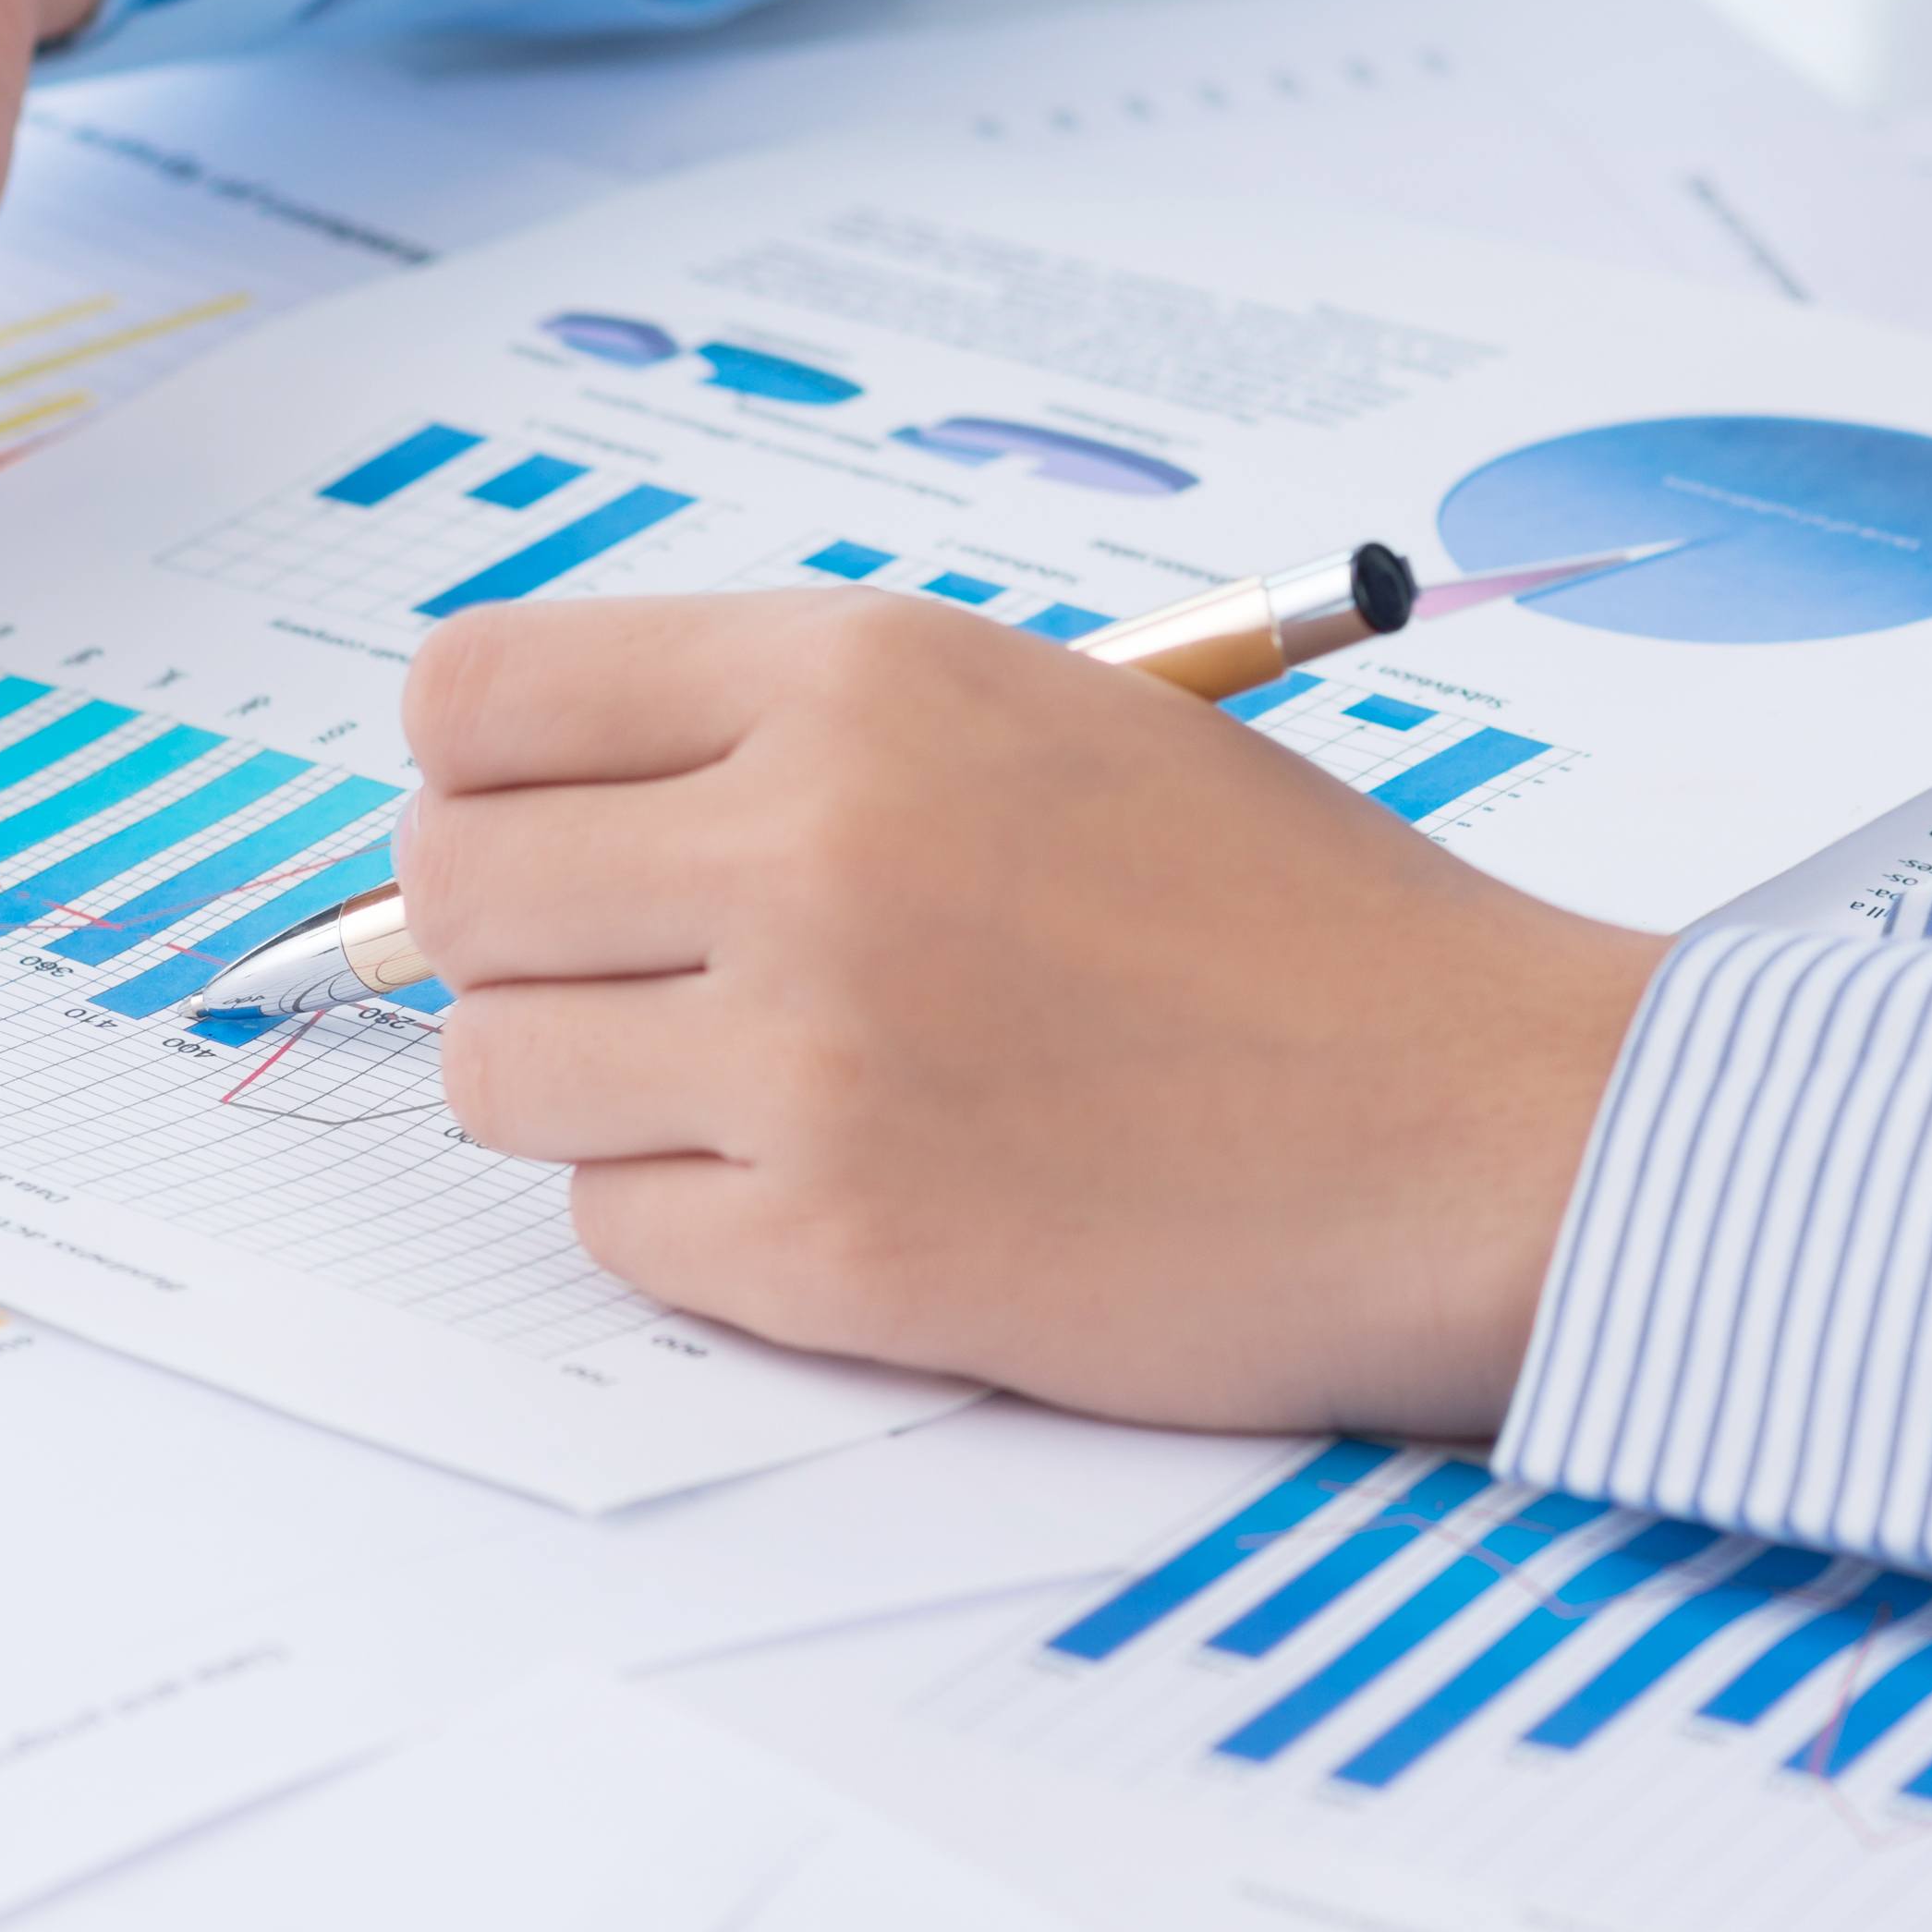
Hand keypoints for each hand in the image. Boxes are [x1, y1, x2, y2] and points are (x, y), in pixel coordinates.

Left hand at [400, 592, 1665, 1427]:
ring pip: (502, 1074)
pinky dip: (696, 1222)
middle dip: (513, 942)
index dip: (479, 775)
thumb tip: (542, 803)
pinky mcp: (835, 1252)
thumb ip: (800, 733)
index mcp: (859, 679)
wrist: (1480, 1126)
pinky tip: (845, 1187)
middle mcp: (809, 844)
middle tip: (633, 978)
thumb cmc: (1291, 927)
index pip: (475, 698)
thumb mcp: (1045, 719)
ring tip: (759, 1085)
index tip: (538, 827)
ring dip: (594, 1090)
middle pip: (450, 892)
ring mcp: (811, 1056)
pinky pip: (617, 1230)